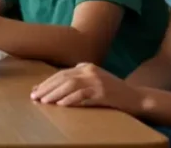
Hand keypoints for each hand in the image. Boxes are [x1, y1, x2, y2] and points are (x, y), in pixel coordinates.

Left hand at [30, 62, 145, 113]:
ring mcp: (97, 80)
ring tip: (44, 101)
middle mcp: (90, 70)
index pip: (62, 73)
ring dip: (55, 93)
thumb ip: (78, 79)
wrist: (135, 98)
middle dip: (47, 88)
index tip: (35, 90)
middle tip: (35, 97)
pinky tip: (60, 104)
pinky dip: (70, 99)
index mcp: (86, 66)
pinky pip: (82, 95)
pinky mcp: (103, 92)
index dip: (47, 82)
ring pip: (70, 85)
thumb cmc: (112, 92)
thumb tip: (54, 89)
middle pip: (63, 78)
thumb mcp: (94, 80)